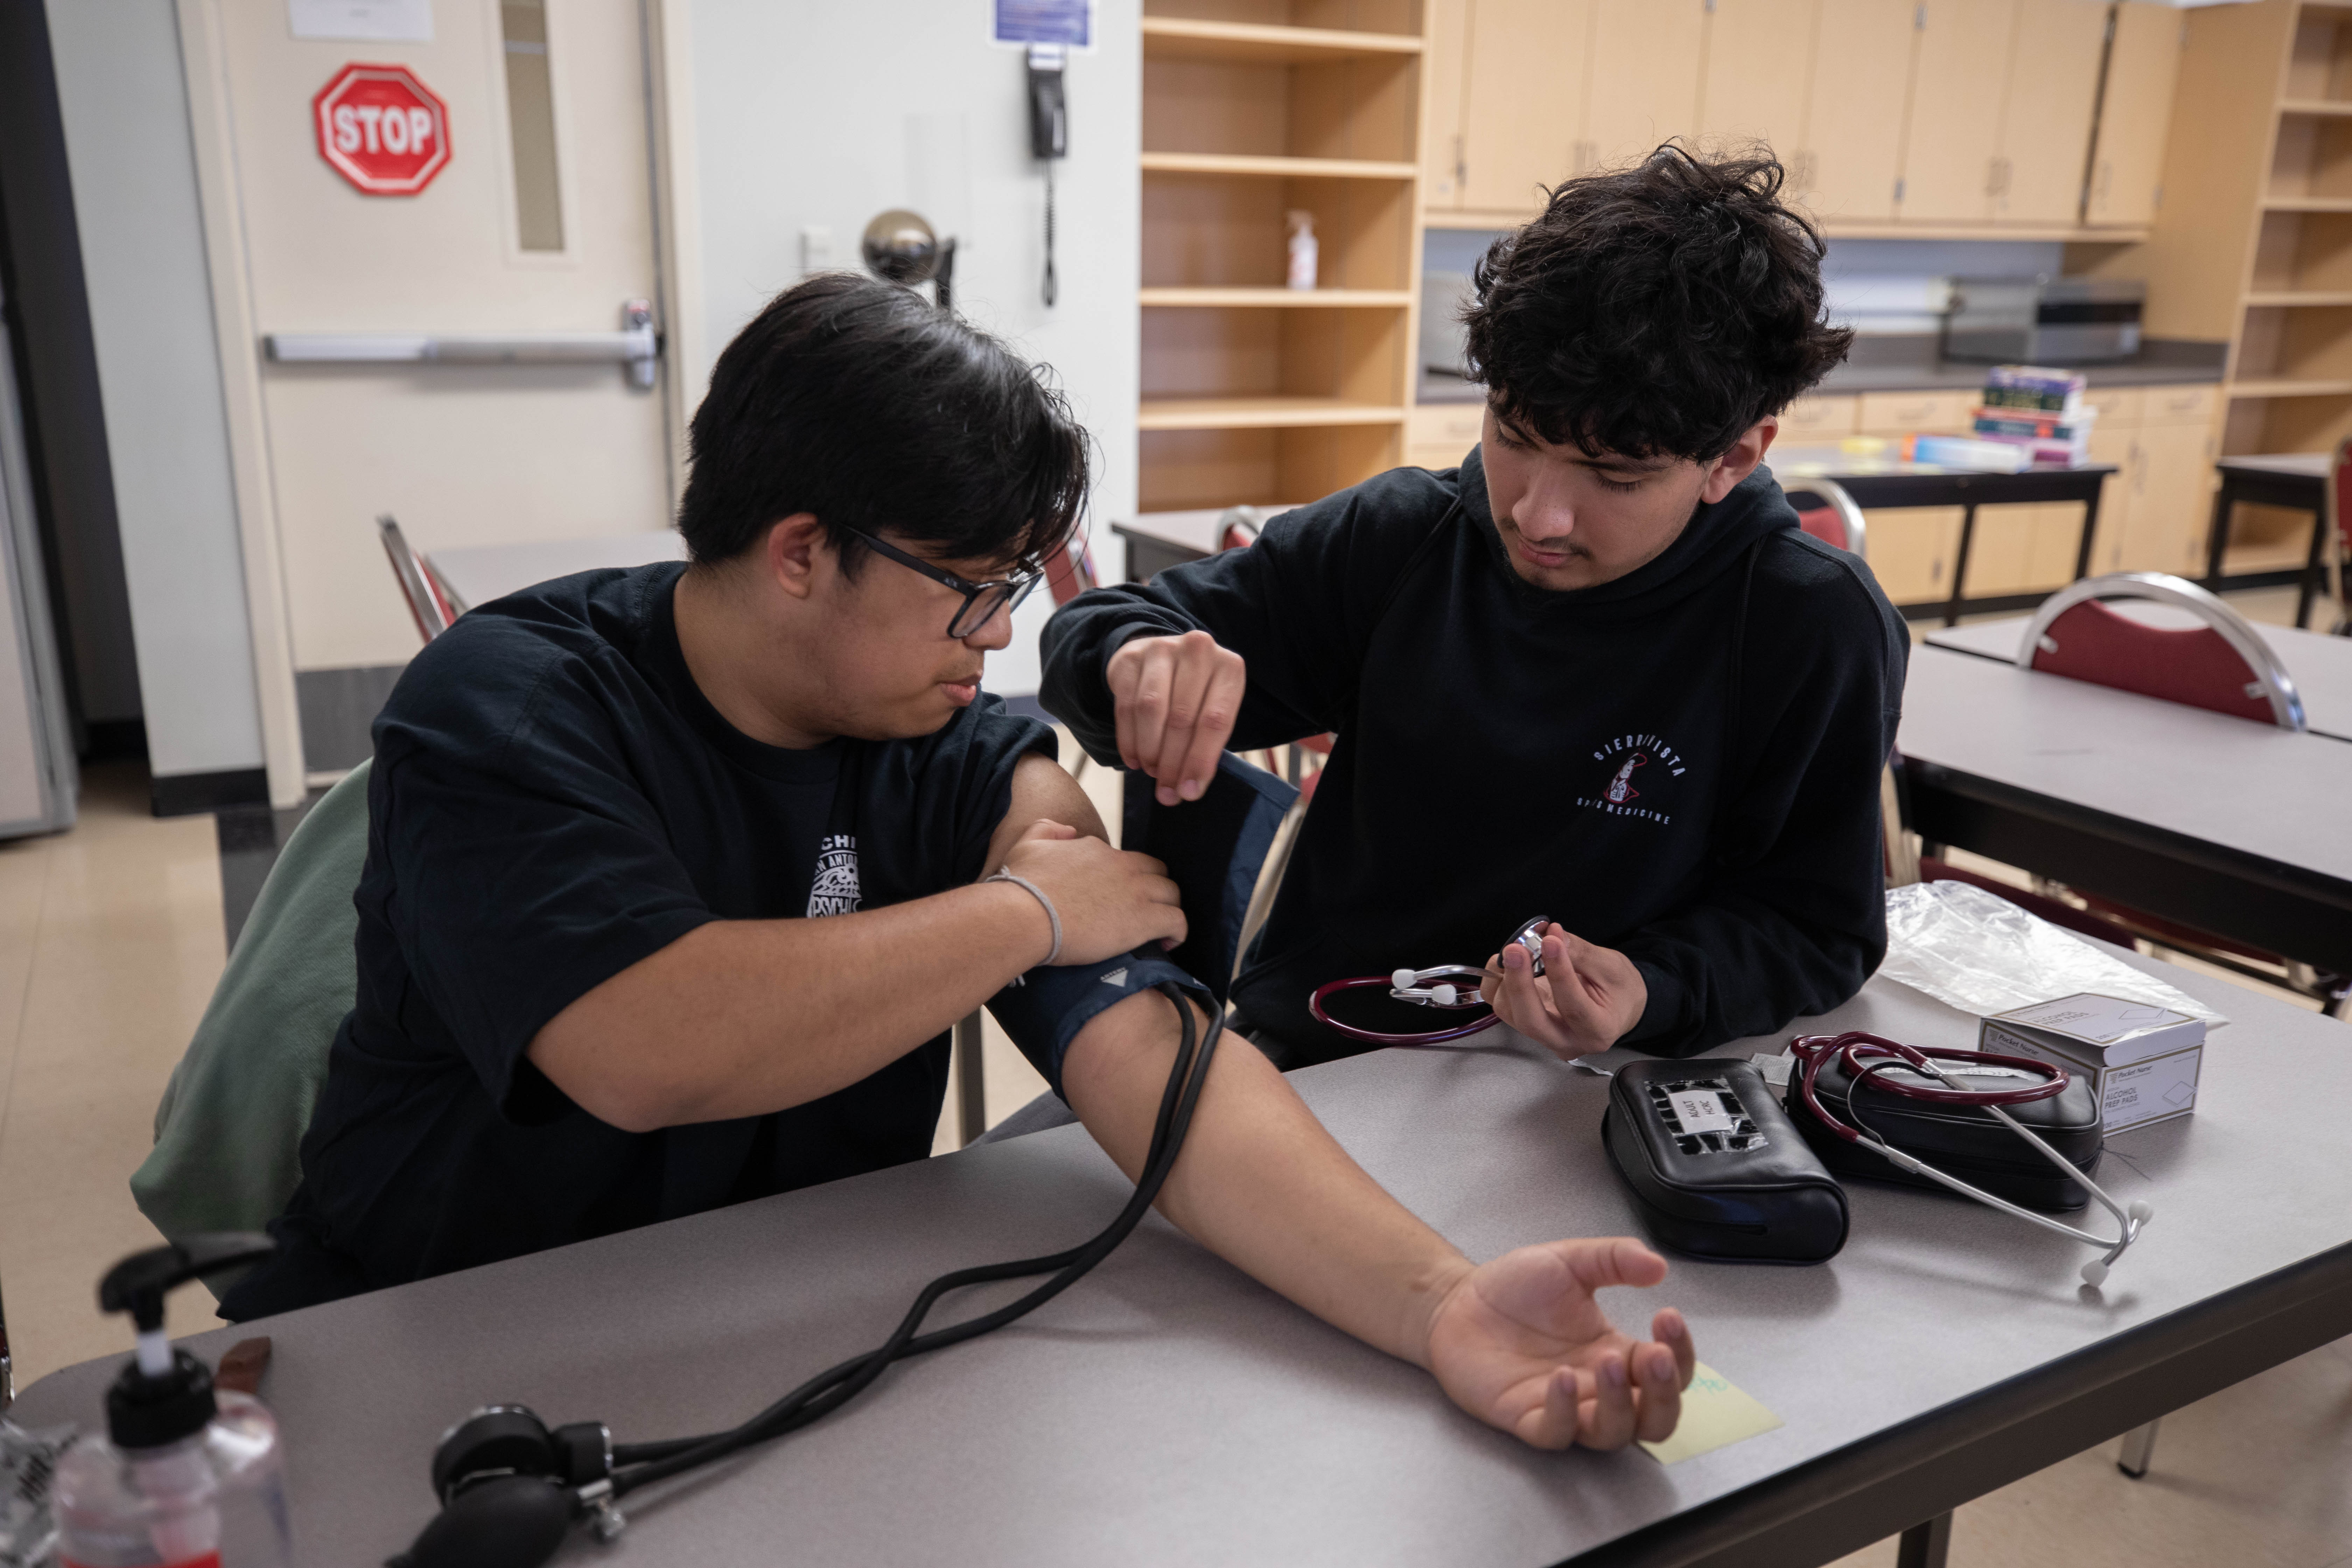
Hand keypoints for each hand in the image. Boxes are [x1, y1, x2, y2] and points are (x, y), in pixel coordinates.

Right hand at [997, 820, 1186, 964]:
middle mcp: (1122, 866)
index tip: (1119, 897)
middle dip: (1157, 889)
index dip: (1128, 879)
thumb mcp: (1028, 844)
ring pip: (1172, 894)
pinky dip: (1178, 931)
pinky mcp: (1143, 920)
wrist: (1024, 916)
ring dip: (1169, 909)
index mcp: (1098, 851)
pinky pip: (1178, 920)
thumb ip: (1048, 829)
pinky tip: (1167, 943)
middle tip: (1145, 911)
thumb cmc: (1021, 886)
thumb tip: (1068, 830)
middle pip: (1158, 872)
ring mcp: (1136, 892)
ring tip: (1159, 930)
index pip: (1128, 860)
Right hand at [1106, 631, 1246, 806]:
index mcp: (1229, 667)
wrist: (1165, 657)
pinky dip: (1128, 739)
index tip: (1189, 792)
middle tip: (1166, 791)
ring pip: (1151, 710)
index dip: (1200, 761)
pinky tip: (1133, 759)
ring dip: (1150, 751)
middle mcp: (1198, 650)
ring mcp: (1162, 649)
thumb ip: (1206, 748)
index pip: (1215, 721)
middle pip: (1182, 718)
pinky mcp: (1130, 657)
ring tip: (1152, 772)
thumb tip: (1185, 792)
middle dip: (1172, 762)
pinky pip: (1126, 705)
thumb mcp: (1213, 711)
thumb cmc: (1196, 693)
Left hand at [1421, 1238, 1693, 1449]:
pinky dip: (1563, 1412)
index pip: (1670, 1370)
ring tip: (1609, 1362)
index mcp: (1617, 1352)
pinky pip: (1555, 1433)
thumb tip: (1658, 1264)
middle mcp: (1597, 1387)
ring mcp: (1564, 1407)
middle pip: (1654, 1419)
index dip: (1680, 1351)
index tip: (1668, 1314)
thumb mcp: (1570, 1260)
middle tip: (1657, 1356)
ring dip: (1620, 1404)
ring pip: (1611, 1434)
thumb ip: (1614, 1258)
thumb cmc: (1515, 1288)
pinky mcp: (1525, 1417)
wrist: (1456, 1300)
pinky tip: (1561, 1377)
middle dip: (1664, 1394)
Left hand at [1478, 924, 1646, 1060]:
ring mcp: (1544, 1036)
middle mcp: (1567, 1041)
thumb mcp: (1611, 966)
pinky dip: (1499, 982)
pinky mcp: (1529, 1025)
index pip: (1573, 1006)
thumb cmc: (1620, 989)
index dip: (1559, 972)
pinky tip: (1508, 962)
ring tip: (1516, 950)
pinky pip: (1503, 1007)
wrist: (1618, 1006)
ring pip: (1511, 1014)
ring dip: (1505, 979)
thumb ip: (1581, 953)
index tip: (1551, 942)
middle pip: (1532, 1021)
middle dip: (1519, 983)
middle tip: (1516, 950)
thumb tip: (1552, 935)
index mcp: (1598, 1030)